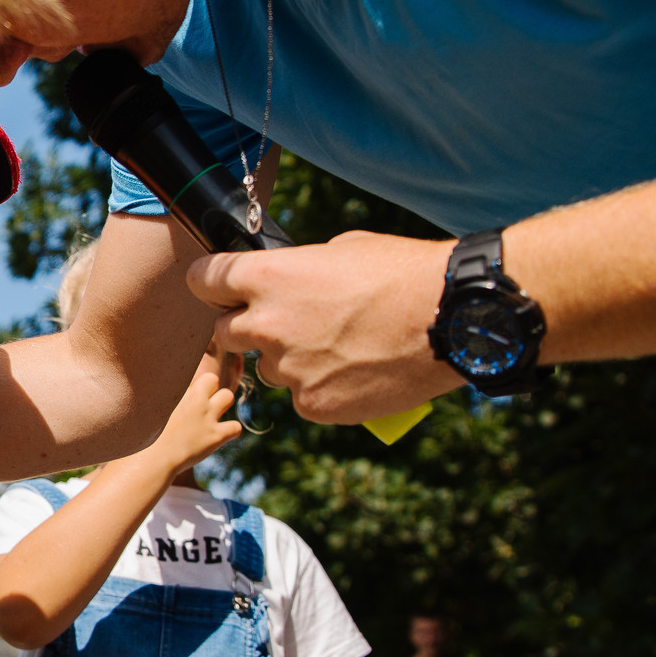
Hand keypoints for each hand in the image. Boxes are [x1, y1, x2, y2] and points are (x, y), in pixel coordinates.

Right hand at [146, 349, 242, 475]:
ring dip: (222, 406)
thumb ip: (151, 402)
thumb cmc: (141, 440)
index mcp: (175, 391)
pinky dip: (230, 432)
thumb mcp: (144, 412)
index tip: (184, 398)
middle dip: (209, 390)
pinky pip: (236, 427)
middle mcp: (194, 399)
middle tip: (199, 407)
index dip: (190, 386)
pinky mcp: (216, 436)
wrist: (151, 460)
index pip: (188, 373)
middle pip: (212, 378)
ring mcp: (207, 416)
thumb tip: (134, 398)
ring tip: (210, 420)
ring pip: (228, 396)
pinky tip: (217, 438)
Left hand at [192, 234, 463, 422]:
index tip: (223, 291)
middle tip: (287, 324)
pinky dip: (321, 388)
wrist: (453, 320)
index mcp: (267, 277)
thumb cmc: (402, 274)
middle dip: (247, 328)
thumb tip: (285, 282)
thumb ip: (297, 270)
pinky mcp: (312, 405)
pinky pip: (301, 397)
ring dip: (290, 360)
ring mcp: (288, 369)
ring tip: (341, 345)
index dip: (214, 286)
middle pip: (224, 333)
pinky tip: (356, 371)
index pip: (202, 282)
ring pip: (268, 368)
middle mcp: (267, 325)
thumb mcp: (341, 251)